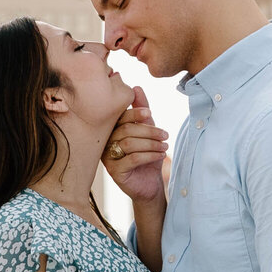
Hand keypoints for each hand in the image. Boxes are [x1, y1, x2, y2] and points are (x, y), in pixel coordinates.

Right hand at [105, 88, 168, 202]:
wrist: (149, 184)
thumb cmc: (147, 155)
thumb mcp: (147, 130)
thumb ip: (142, 110)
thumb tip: (136, 87)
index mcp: (112, 129)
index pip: (120, 117)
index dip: (135, 112)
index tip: (150, 114)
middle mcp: (106, 142)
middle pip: (126, 130)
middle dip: (148, 131)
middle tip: (165, 134)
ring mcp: (108, 158)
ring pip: (129, 144)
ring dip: (151, 143)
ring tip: (164, 146)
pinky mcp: (114, 172)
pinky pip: (131, 159)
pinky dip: (149, 155)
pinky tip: (161, 155)